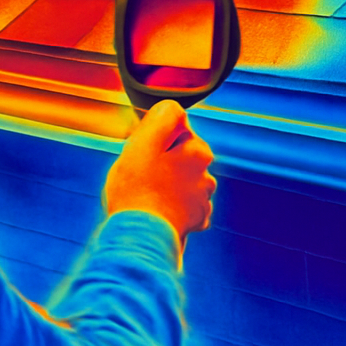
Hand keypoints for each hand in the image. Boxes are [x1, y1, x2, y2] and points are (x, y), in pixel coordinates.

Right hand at [103, 100, 215, 250]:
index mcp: (198, 152)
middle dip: (163, 161)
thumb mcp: (144, 141)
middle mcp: (207, 175)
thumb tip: (177, 109)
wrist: (142, 236)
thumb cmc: (138, 188)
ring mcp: (202, 201)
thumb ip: (164, 116)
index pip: (177, 131)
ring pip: (181, 180)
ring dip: (167, 183)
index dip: (155, 139)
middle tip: (141, 173)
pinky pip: (182, 204)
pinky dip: (170, 205)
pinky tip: (155, 209)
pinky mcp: (195, 222)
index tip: (143, 153)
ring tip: (146, 193)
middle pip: (180, 156)